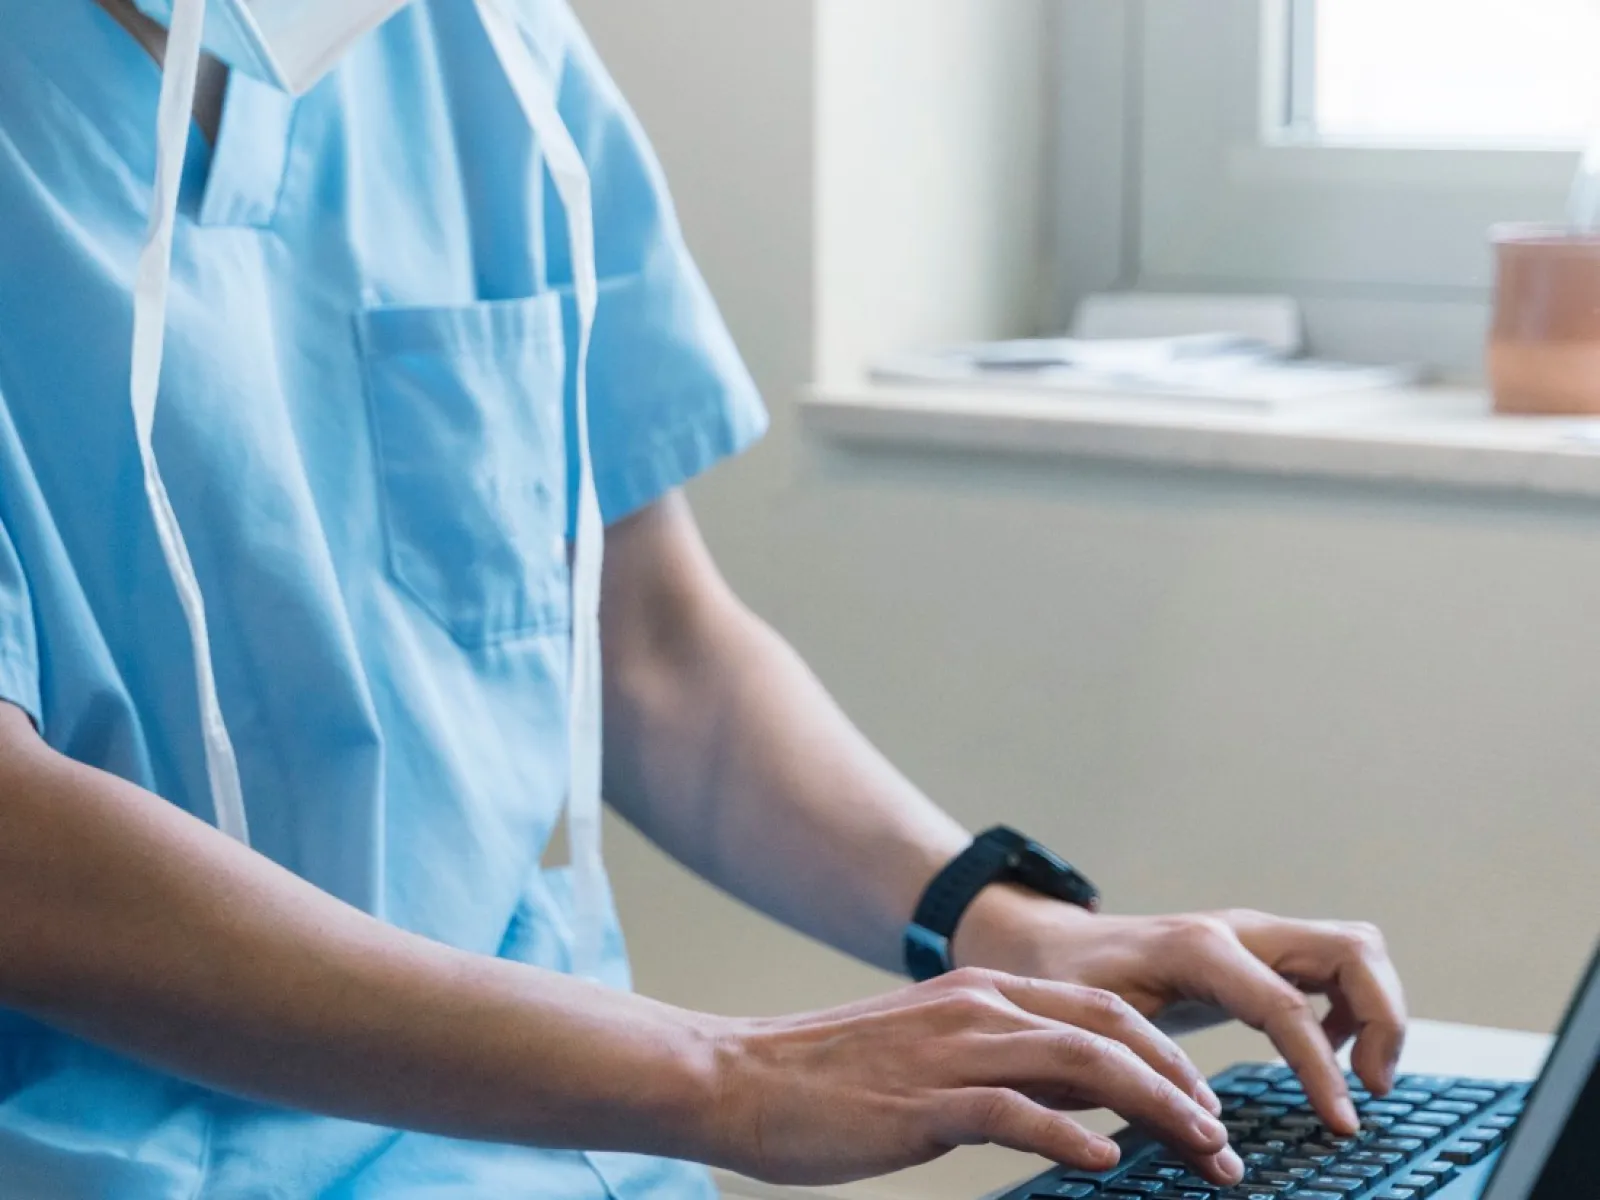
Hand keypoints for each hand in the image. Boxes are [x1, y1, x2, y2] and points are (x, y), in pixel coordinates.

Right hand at [702, 969, 1243, 1187]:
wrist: (739, 1078)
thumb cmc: (831, 1079)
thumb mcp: (931, 1054)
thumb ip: (1007, 1066)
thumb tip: (1088, 1108)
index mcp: (981, 992)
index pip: (1102, 1010)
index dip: (1166, 1054)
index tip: (1205, 1105)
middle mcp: (977, 1007)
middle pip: (1110, 1030)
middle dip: (1180, 1081)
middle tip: (1223, 1138)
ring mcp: (951, 1050)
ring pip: (1082, 1063)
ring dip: (1154, 1108)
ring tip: (1201, 1151)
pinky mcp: (922, 1102)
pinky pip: (1014, 1113)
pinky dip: (1070, 1137)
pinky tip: (1106, 1166)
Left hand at [956, 892, 1407, 1135]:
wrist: (1046, 946)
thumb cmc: (1066, 986)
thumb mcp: (1095, 1030)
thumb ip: (1147, 1079)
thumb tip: (1207, 1141)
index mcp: (1198, 949)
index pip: (1288, 1005)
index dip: (1323, 1069)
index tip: (1341, 1124)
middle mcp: (1237, 929)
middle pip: (1354, 950)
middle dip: (1383, 1020)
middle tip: (1370, 1089)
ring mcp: (1253, 934)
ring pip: (1355, 950)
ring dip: (1374, 1011)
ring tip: (1354, 1076)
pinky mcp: (1259, 949)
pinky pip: (1334, 965)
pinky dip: (1349, 1008)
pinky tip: (1319, 1053)